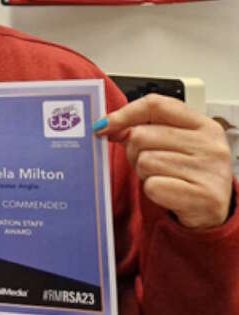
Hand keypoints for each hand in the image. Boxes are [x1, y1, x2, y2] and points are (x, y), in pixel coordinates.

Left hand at [95, 94, 233, 228]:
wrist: (211, 209)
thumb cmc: (186, 173)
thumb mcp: (174, 144)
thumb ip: (146, 129)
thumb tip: (106, 126)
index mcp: (204, 125)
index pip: (155, 105)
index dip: (123, 114)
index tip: (103, 126)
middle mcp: (210, 145)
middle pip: (141, 135)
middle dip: (133, 152)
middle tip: (149, 163)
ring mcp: (209, 171)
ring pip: (145, 161)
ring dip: (144, 173)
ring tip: (163, 177)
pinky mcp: (202, 196)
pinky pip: (152, 186)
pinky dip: (152, 190)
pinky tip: (168, 192)